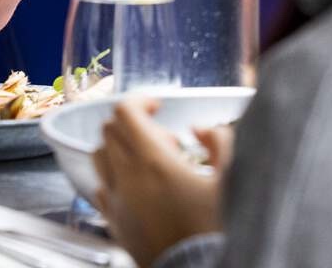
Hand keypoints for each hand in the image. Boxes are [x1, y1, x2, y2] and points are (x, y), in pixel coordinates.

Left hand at [93, 97, 229, 266]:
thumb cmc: (215, 231)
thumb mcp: (232, 179)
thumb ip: (221, 142)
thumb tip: (202, 129)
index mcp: (152, 162)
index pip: (125, 112)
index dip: (141, 101)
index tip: (157, 107)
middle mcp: (126, 178)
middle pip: (110, 130)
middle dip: (136, 126)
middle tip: (167, 142)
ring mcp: (116, 202)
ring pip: (100, 156)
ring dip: (120, 150)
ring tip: (151, 164)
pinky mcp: (114, 223)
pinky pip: (100, 188)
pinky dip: (114, 178)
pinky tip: (140, 188)